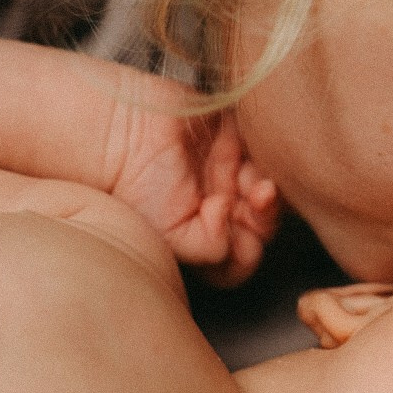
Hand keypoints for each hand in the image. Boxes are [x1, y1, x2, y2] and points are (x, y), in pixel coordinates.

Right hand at [106, 87, 279, 284]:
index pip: (243, 258)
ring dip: (270, 188)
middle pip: (264, 223)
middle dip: (267, 217)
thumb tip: (241, 237)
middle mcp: (220, 204)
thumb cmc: (135, 187)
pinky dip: (268, 155)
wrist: (119, 134)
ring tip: (256, 182)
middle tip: (259, 201)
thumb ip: (211, 250)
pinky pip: (269, 150)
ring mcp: (229, 171)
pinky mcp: (235, 136)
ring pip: (272, 187)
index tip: (239, 238)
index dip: (249, 253)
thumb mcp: (171, 237)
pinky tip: (249, 158)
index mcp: (205, 233)